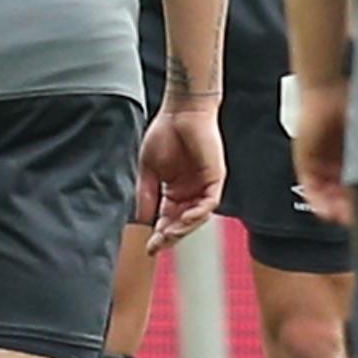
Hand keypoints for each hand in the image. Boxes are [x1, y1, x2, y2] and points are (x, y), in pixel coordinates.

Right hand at [136, 102, 224, 252]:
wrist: (180, 111)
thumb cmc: (164, 133)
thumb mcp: (147, 170)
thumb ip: (146, 195)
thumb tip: (141, 220)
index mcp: (173, 190)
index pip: (167, 219)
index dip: (158, 234)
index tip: (149, 246)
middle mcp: (190, 192)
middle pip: (182, 222)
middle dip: (170, 235)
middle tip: (157, 244)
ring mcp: (203, 186)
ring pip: (197, 217)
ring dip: (183, 228)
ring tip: (169, 234)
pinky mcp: (215, 179)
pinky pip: (209, 203)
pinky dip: (198, 213)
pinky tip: (185, 218)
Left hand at [291, 77, 351, 226]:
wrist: (328, 89)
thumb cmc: (356, 104)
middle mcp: (343, 165)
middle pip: (347, 198)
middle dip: (353, 211)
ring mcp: (324, 166)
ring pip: (329, 198)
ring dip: (337, 210)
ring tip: (344, 216)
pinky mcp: (306, 164)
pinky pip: (311, 190)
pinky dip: (319, 202)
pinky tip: (328, 210)